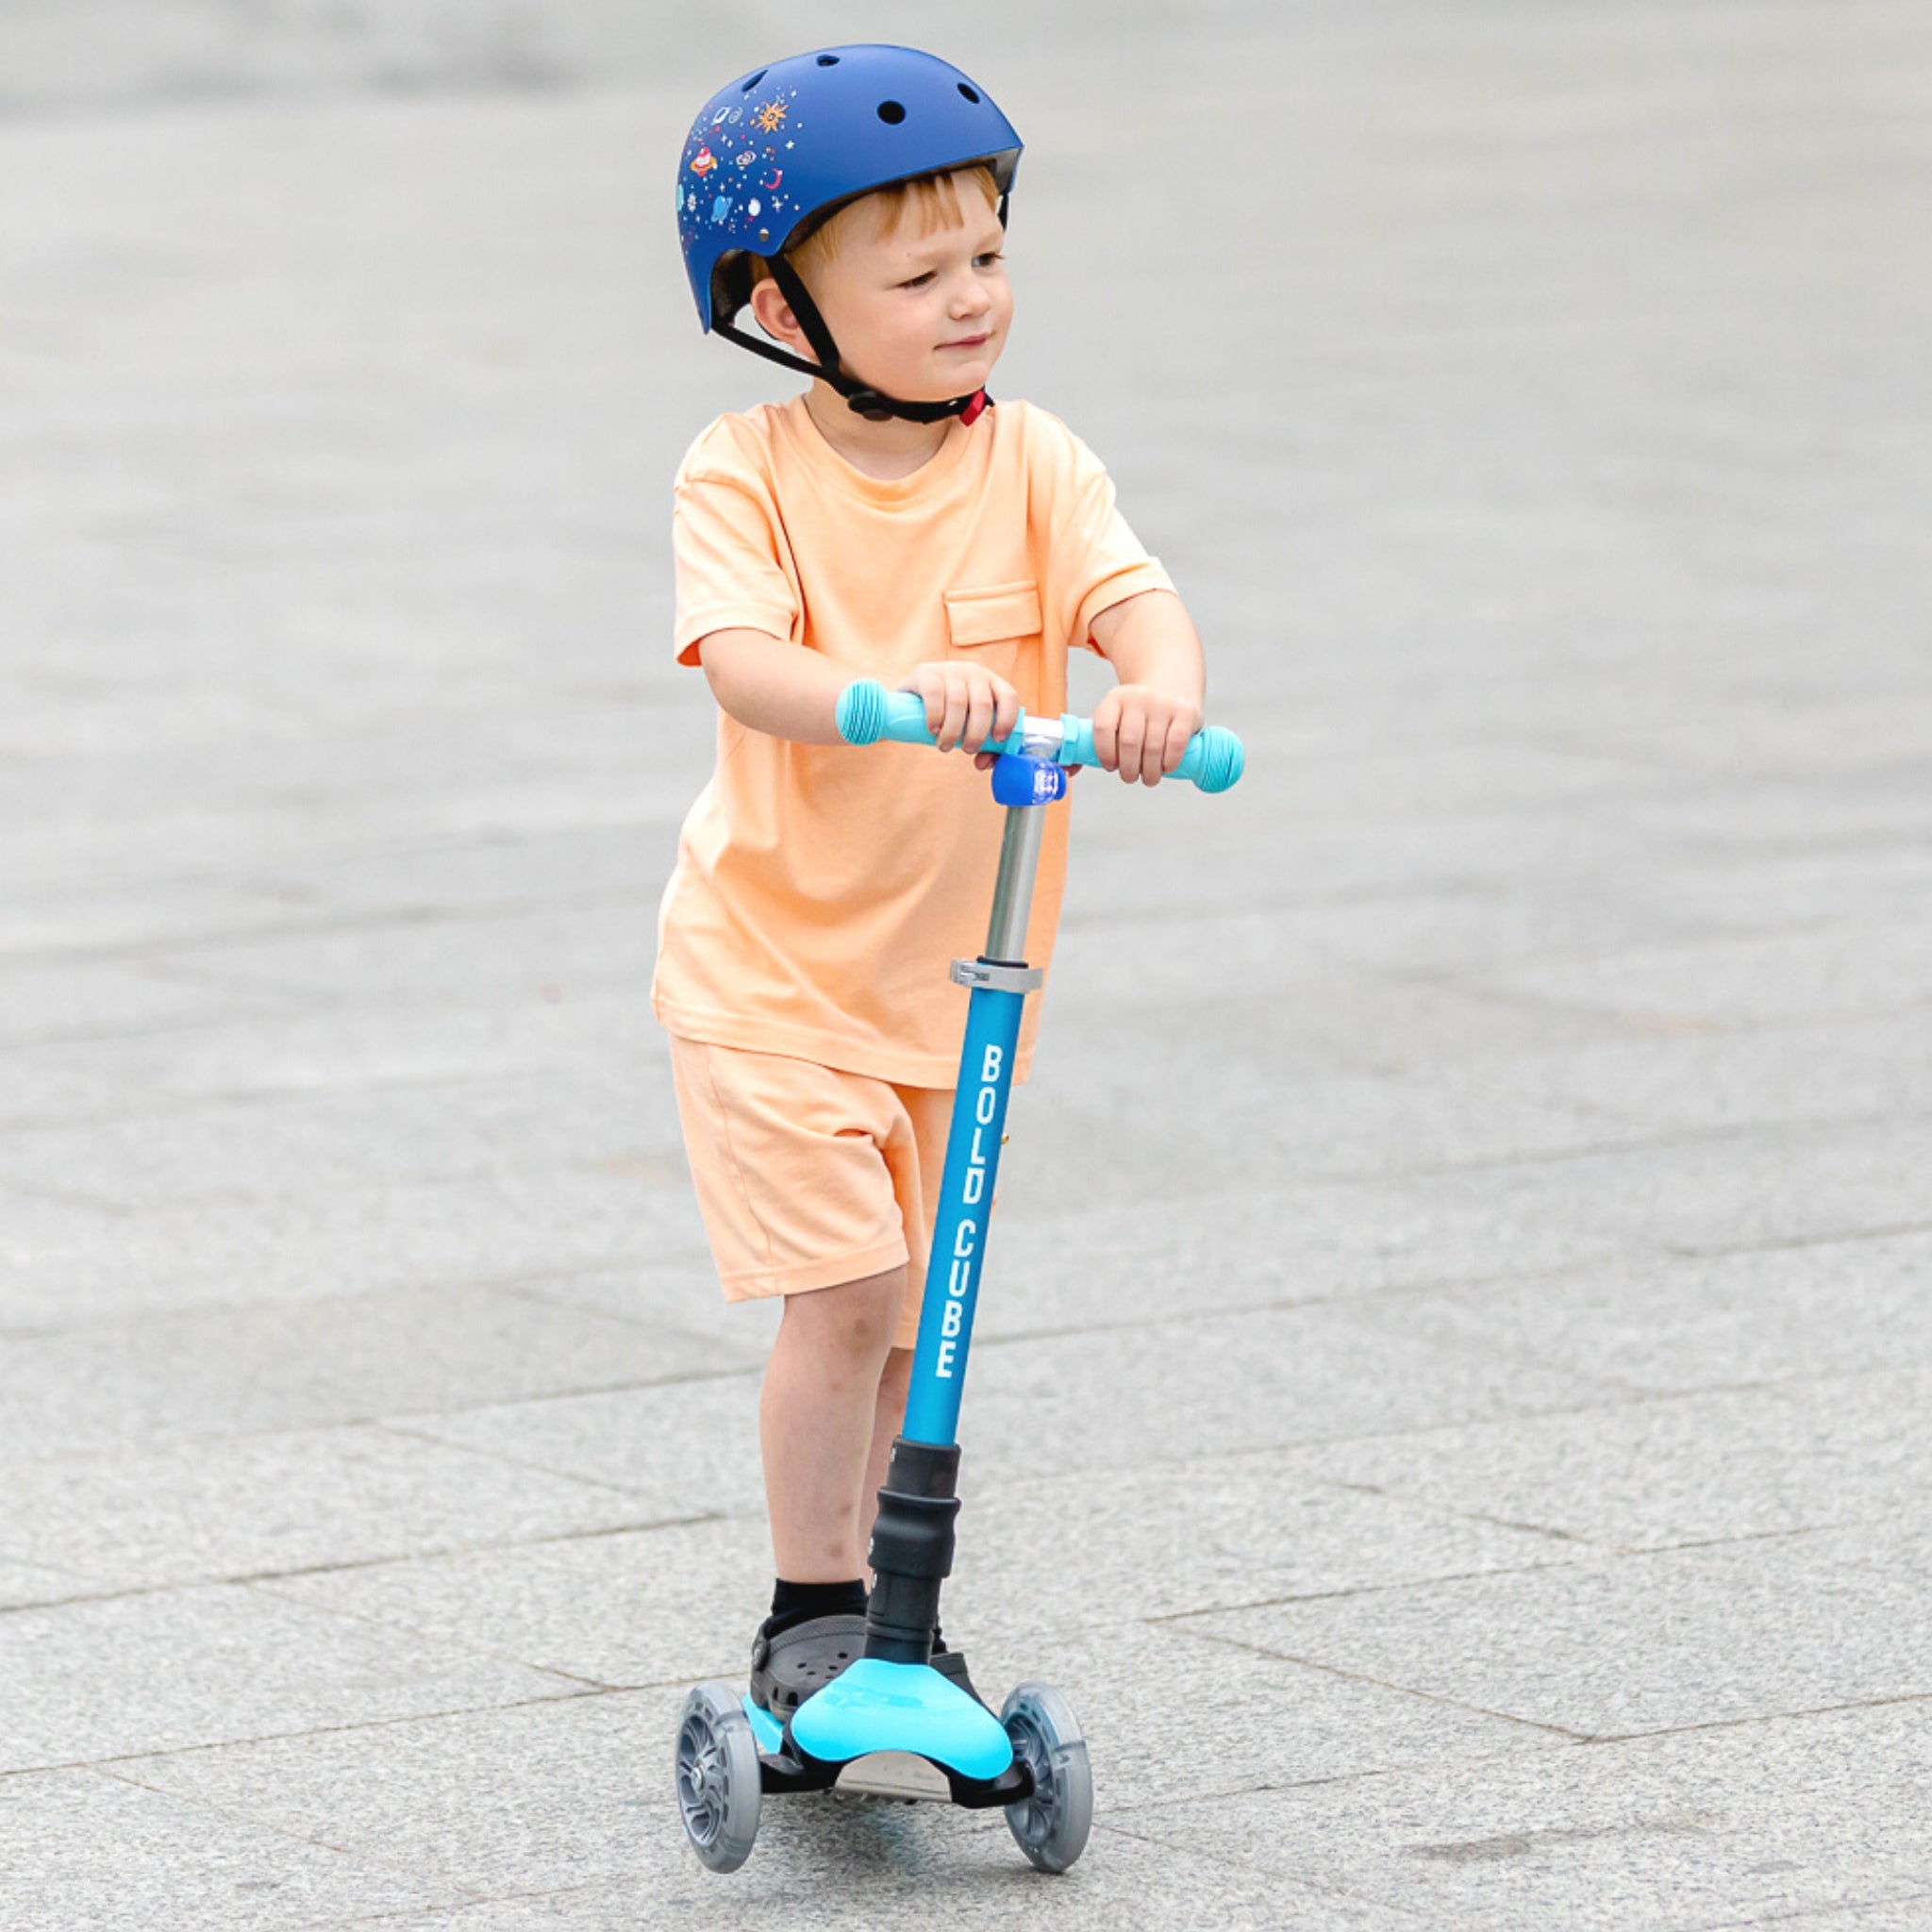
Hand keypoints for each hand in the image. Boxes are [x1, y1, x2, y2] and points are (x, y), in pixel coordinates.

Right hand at [897, 660, 1021, 765]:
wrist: (910, 701)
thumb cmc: (949, 716)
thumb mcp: (968, 727)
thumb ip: (982, 747)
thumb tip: (984, 764)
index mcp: (992, 683)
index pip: (1009, 697)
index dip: (1007, 720)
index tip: (997, 740)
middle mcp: (974, 672)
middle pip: (982, 704)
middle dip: (976, 733)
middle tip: (967, 750)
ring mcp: (950, 670)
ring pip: (958, 702)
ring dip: (953, 731)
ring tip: (945, 746)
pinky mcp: (926, 673)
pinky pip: (935, 694)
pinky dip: (935, 716)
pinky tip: (933, 729)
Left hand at [1090, 683, 1203, 785]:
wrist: (1171, 687)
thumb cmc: (1136, 714)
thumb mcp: (1114, 717)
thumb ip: (1093, 742)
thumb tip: (1069, 770)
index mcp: (1115, 698)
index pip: (1102, 728)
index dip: (1104, 753)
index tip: (1110, 766)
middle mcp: (1138, 697)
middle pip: (1128, 742)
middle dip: (1128, 768)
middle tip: (1130, 777)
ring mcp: (1163, 704)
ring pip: (1152, 747)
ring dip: (1149, 771)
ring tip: (1148, 778)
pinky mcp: (1185, 713)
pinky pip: (1175, 744)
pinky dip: (1169, 763)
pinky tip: (1165, 768)